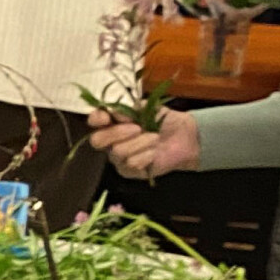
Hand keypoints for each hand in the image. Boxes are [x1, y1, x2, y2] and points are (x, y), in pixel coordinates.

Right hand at [86, 106, 200, 179]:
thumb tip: (115, 112)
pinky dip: (146, 155)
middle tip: (137, 128)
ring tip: (155, 137)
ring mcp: (118, 157)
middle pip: (97, 140)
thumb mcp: (149, 108)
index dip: (96, 118)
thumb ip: (130, 109)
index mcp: (113, 122)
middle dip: (116, 133)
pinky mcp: (129, 171)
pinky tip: (155, 152)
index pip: (95, 121)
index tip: (106, 117)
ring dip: (140, 143)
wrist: (184, 138)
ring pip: (118, 152)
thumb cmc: (165, 121)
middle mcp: (111, 141)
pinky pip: (131, 163)